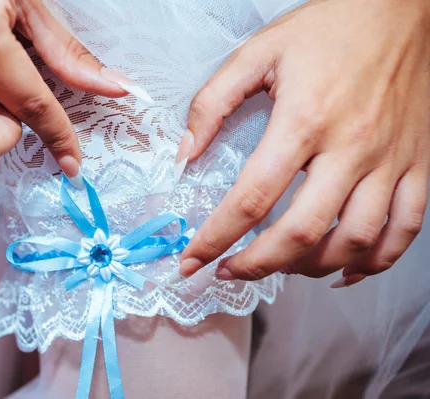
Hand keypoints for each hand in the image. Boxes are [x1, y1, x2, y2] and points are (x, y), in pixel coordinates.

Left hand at [177, 0, 429, 286]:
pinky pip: (405, 229)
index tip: (194, 259)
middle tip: (230, 272)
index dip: (217, 238)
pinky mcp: (417, 164)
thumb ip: (213, 103)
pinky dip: (377, 261)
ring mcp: (389, 161)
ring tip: (280, 266)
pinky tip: (345, 269)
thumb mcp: (258, 52)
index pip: (252, 198)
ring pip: (356, 241)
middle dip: (257, 265)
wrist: (401, 7)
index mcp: (304, 121)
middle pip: (302, 233)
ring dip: (311, 268)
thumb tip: (186, 154)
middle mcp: (351, 148)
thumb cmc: (330, 27)